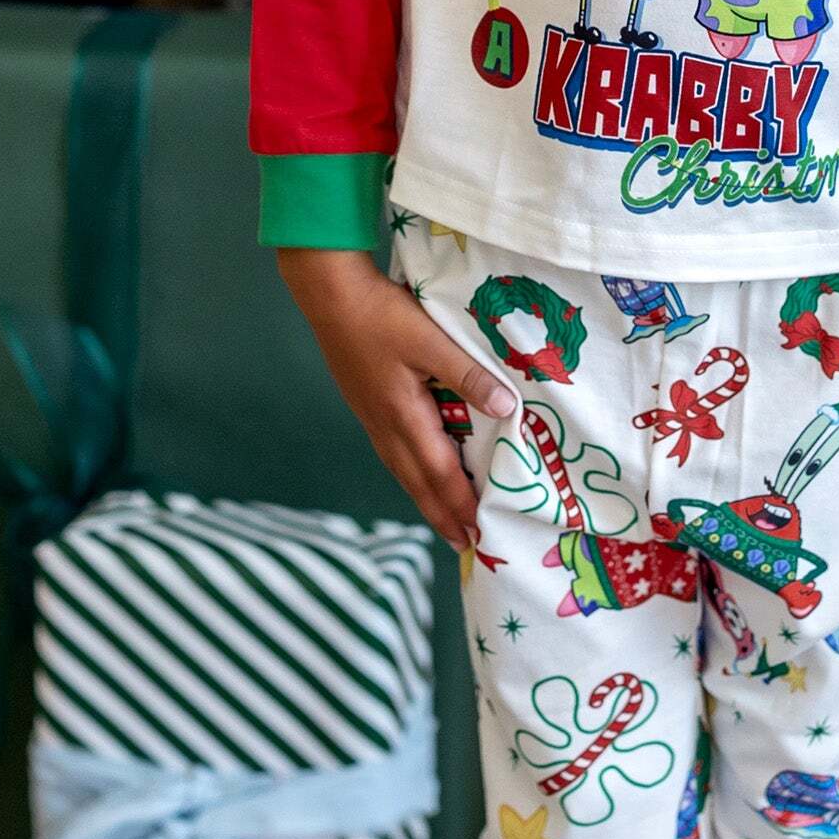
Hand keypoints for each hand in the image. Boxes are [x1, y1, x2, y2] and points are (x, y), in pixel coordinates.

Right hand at [276, 248, 516, 551]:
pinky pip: (392, 451)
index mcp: (403, 415)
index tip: (478, 536)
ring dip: (425, 497)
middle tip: (464, 545)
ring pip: (402, 469)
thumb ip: (469, 377)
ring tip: (442, 519)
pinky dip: (410, 472)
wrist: (329, 293)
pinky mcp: (365, 402)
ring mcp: (371, 415)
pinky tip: (415, 469)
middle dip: (442, 515)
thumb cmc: (381, 314)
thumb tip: (508, 410)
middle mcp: (385, 424)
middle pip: (417, 482)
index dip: (460, 505)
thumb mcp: (431, 341)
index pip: (439, 473)